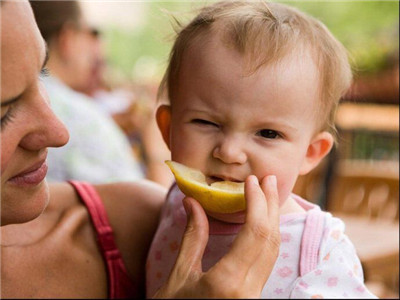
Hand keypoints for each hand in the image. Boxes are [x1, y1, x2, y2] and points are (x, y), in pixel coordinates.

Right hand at [153, 175, 280, 297]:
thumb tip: (193, 201)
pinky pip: (268, 262)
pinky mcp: (255, 297)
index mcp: (227, 283)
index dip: (257, 202)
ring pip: (273, 252)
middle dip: (271, 205)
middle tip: (269, 179)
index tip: (252, 181)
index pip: (255, 233)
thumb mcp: (178, 276)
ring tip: (268, 194)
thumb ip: (192, 237)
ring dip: (272, 220)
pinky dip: (267, 237)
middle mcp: (248, 291)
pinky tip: (262, 222)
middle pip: (271, 240)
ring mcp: (255, 296)